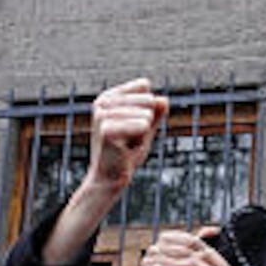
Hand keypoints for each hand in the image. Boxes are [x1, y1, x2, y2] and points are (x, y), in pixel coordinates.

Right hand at [87, 78, 168, 193]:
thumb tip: (164, 99)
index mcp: (109, 96)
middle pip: (148, 100)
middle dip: (147, 123)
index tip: (134, 126)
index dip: (149, 110)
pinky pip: (142, 126)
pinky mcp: (106, 129)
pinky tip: (127, 148)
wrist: (110, 178)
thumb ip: (156, 113)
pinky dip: (141, 140)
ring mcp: (102, 114)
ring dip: (143, 135)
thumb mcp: (145, 129)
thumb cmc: (126, 153)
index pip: (144, 87)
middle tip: (131, 139)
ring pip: (146, 115)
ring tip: (128, 145)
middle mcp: (102, 101)